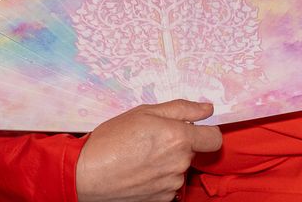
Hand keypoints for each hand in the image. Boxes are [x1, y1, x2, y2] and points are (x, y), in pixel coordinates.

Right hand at [75, 99, 221, 201]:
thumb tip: (208, 108)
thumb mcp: (144, 112)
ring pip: (179, 169)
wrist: (86, 174)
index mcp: (179, 138)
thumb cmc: (111, 139)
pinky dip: (159, 179)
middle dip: (178, 144)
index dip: (205, 132)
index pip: (214, 138)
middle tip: (151, 139)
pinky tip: (139, 171)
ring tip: (141, 156)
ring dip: (167, 162)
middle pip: (192, 152)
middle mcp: (180, 163)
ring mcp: (171, 184)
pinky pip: (169, 185)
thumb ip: (181, 108)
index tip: (193, 129)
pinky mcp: (162, 200)